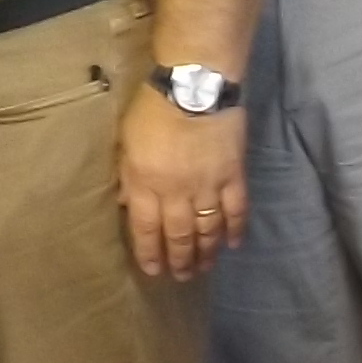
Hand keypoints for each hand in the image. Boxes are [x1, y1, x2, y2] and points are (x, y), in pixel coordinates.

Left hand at [117, 85, 246, 280]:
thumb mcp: (127, 140)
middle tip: (181, 277)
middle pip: (177, 235)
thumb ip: (128, 174)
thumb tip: (125, 202)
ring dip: (205, 253)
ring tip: (203, 268)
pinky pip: (236, 210)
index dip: (149, 253)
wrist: (195, 85)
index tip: (153, 270)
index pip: (145, 229)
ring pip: (207, 230)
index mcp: (145, 184)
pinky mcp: (233, 176)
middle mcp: (176, 193)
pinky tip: (232, 244)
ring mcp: (207, 187)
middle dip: (179, 260)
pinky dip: (235, 229)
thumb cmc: (153, 107)